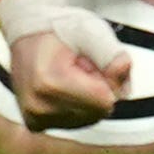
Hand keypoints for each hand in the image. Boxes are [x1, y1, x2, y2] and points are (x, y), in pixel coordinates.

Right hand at [7, 24, 127, 132]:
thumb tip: (124, 81)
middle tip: (83, 65)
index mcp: (50, 83)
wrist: (28, 35)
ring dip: (90, 96)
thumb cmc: (60, 30)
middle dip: (100, 87)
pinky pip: (76, 121)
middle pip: (99, 111)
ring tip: (72, 73)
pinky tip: (66, 86)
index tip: (93, 62)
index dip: (109, 79)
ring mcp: (35, 119)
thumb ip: (111, 53)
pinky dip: (78, 104)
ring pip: (90, 117)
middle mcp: (38, 107)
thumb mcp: (90, 29)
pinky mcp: (36, 124)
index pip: (105, 100)